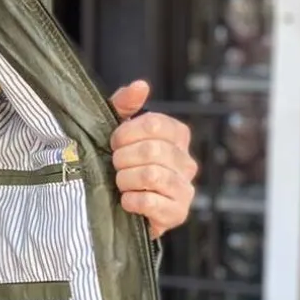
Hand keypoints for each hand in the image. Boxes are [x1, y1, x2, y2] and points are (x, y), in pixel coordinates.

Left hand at [108, 80, 196, 239]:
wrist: (120, 206)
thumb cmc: (122, 163)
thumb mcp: (117, 130)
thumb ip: (125, 104)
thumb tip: (140, 86)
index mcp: (177, 136)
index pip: (155, 124)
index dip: (126, 133)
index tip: (113, 142)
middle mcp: (186, 161)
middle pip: (152, 150)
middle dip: (123, 158)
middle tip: (115, 165)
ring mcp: (185, 189)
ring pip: (152, 176)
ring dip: (125, 179)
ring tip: (120, 183)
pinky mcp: (177, 213)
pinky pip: (151, 202)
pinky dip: (131, 201)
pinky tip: (126, 200)